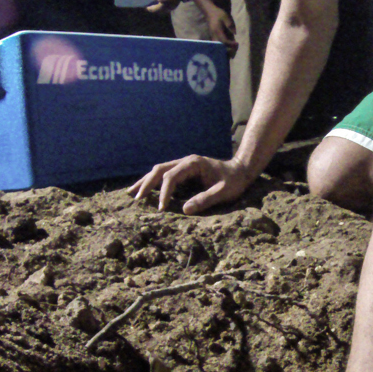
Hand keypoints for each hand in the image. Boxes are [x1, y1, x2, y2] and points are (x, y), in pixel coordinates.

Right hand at [128, 155, 254, 213]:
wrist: (241, 170)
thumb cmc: (234, 181)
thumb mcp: (223, 192)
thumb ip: (205, 199)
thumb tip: (184, 210)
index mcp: (193, 163)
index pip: (171, 176)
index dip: (164, 192)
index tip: (161, 208)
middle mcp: (185, 161)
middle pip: (159, 170)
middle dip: (147, 184)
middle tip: (137, 199)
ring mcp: (183, 165)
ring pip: (158, 170)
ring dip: (145, 181)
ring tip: (131, 193)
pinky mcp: (183, 171)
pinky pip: (164, 175)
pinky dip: (152, 182)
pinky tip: (143, 189)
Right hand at [203, 5, 239, 58]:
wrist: (210, 12)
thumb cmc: (218, 14)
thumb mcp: (226, 17)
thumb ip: (230, 25)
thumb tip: (234, 33)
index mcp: (217, 31)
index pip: (224, 41)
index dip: (231, 44)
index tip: (237, 43)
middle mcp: (214, 36)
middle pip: (220, 47)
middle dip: (228, 49)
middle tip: (235, 48)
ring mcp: (212, 37)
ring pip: (218, 47)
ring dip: (225, 50)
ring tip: (232, 49)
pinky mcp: (213, 37)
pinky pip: (217, 45)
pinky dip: (222, 48)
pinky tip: (228, 48)